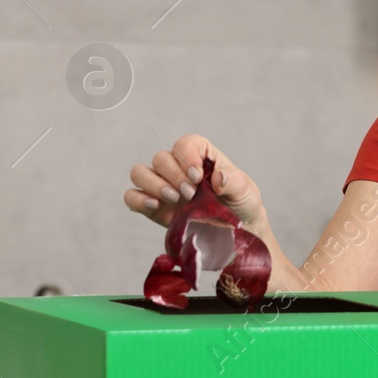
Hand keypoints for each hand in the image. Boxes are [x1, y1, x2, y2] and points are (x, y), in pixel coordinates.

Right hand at [125, 134, 265, 230]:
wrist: (236, 233)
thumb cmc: (240, 205)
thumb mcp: (245, 191)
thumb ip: (233, 182)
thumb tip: (218, 177)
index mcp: (201, 156)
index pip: (185, 144)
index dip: (187, 156)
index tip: (198, 176)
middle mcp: (178, 169)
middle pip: (160, 158)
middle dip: (173, 175)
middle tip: (190, 194)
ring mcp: (163, 187)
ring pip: (140, 173)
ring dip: (154, 184)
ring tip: (175, 199)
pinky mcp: (154, 208)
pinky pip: (132, 197)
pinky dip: (139, 199)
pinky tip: (156, 206)